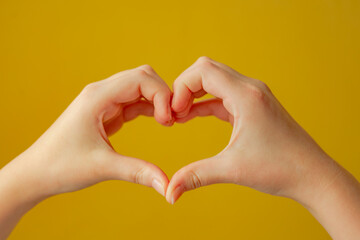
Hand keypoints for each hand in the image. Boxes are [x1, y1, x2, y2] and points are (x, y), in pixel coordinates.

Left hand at [0, 65, 171, 238]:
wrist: (37, 173)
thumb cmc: (61, 166)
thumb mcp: (102, 167)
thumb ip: (138, 172)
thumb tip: (168, 186)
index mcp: (97, 97)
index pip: (139, 79)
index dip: (161, 95)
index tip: (169, 120)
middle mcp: (101, 93)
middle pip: (142, 77)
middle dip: (162, 94)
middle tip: (173, 119)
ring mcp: (104, 101)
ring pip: (139, 88)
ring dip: (157, 100)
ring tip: (169, 122)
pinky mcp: (107, 112)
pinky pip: (133, 102)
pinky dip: (149, 108)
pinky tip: (159, 121)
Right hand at [166, 56, 359, 238]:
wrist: (312, 175)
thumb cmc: (280, 168)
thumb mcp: (232, 169)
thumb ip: (196, 176)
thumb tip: (170, 193)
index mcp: (246, 96)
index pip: (203, 71)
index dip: (181, 87)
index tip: (173, 112)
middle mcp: (251, 89)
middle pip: (207, 69)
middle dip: (185, 88)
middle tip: (173, 113)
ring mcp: (254, 96)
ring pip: (215, 80)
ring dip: (194, 94)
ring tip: (179, 116)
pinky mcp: (253, 106)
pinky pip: (223, 96)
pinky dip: (205, 103)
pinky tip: (192, 116)